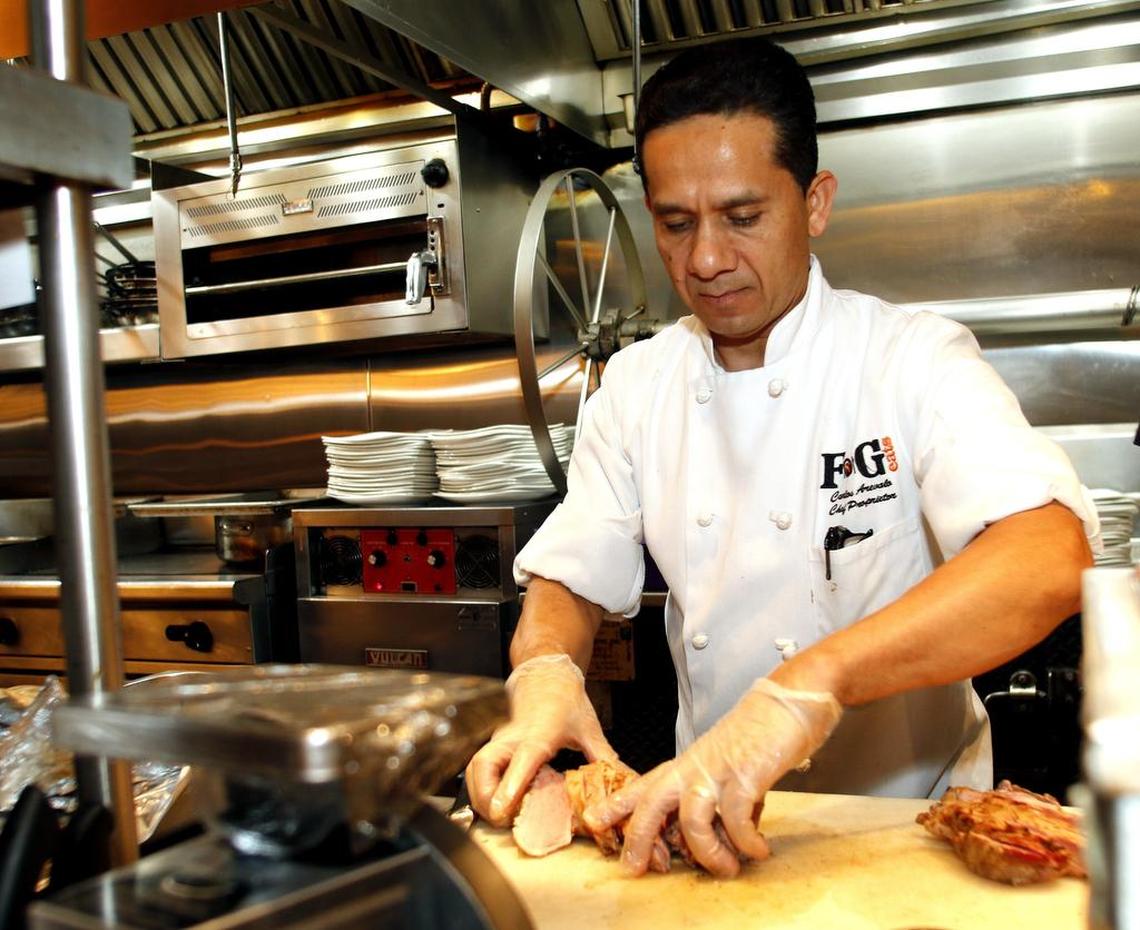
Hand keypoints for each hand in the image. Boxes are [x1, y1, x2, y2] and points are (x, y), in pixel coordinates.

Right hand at [465, 653, 617, 826]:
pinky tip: (496, 803)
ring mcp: (499, 741)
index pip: (522, 760)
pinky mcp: (493, 746)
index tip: (504, 810)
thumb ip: (605, 759)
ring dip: (480, 796)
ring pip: (476, 768)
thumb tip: (626, 782)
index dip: (512, 785)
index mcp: (539, 734)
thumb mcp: (589, 730)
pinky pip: (478, 768)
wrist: (546, 675)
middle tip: (502, 821)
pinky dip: (480, 788)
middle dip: (485, 798)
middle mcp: (512, 738)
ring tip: (498, 817)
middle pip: (484, 766)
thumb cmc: (566, 701)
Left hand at [584, 678, 841, 876]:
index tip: (595, 821)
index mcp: (689, 761)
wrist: (791, 698)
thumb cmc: (763, 729)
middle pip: (653, 802)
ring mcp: (719, 768)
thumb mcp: (731, 762)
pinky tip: (759, 849)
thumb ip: (725, 795)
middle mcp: (696, 764)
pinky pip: (737, 818)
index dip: (618, 804)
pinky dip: (746, 842)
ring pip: (691, 817)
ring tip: (727, 869)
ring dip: (707, 852)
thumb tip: (732, 830)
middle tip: (634, 867)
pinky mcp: (746, 773)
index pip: (645, 783)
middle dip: (639, 837)